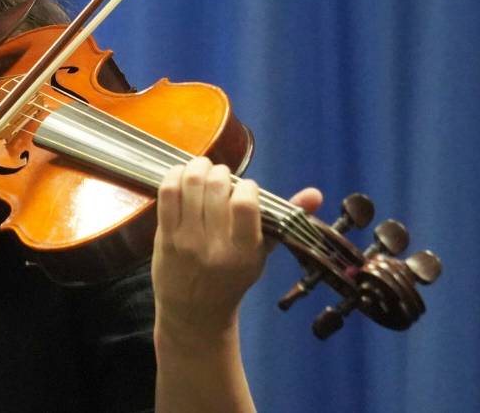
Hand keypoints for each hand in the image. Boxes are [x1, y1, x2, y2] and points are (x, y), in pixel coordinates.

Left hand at [151, 156, 321, 340]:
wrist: (194, 312)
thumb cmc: (232, 278)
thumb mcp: (261, 254)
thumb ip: (285, 221)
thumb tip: (316, 194)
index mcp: (245, 251)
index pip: (246, 204)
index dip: (247, 187)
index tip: (246, 189)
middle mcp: (215, 245)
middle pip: (217, 187)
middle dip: (221, 172)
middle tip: (222, 176)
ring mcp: (186, 240)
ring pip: (191, 185)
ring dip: (198, 167)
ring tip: (203, 169)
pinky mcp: (164, 235)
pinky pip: (167, 194)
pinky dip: (174, 175)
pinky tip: (182, 175)